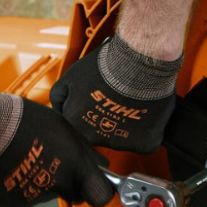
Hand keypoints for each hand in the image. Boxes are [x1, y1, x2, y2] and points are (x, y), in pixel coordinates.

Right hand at [0, 87, 115, 206]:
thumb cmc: (19, 120)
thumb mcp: (61, 126)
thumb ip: (84, 150)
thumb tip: (100, 163)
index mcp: (75, 166)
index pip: (101, 196)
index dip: (99, 190)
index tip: (95, 184)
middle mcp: (58, 185)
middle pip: (73, 195)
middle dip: (67, 183)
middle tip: (51, 160)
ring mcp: (35, 197)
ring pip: (46, 195)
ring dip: (40, 181)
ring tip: (25, 156)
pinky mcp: (13, 203)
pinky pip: (23, 198)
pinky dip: (19, 187)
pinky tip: (11, 166)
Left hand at [51, 36, 179, 152]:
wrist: (138, 63)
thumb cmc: (105, 67)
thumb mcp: (71, 77)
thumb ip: (60, 97)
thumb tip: (59, 108)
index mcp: (76, 125)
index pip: (79, 126)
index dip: (90, 110)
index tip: (100, 98)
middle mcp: (96, 139)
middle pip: (101, 134)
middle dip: (107, 119)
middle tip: (118, 98)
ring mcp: (120, 143)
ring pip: (123, 138)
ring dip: (128, 125)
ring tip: (134, 101)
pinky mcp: (143, 144)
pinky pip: (144, 142)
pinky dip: (146, 130)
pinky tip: (147, 113)